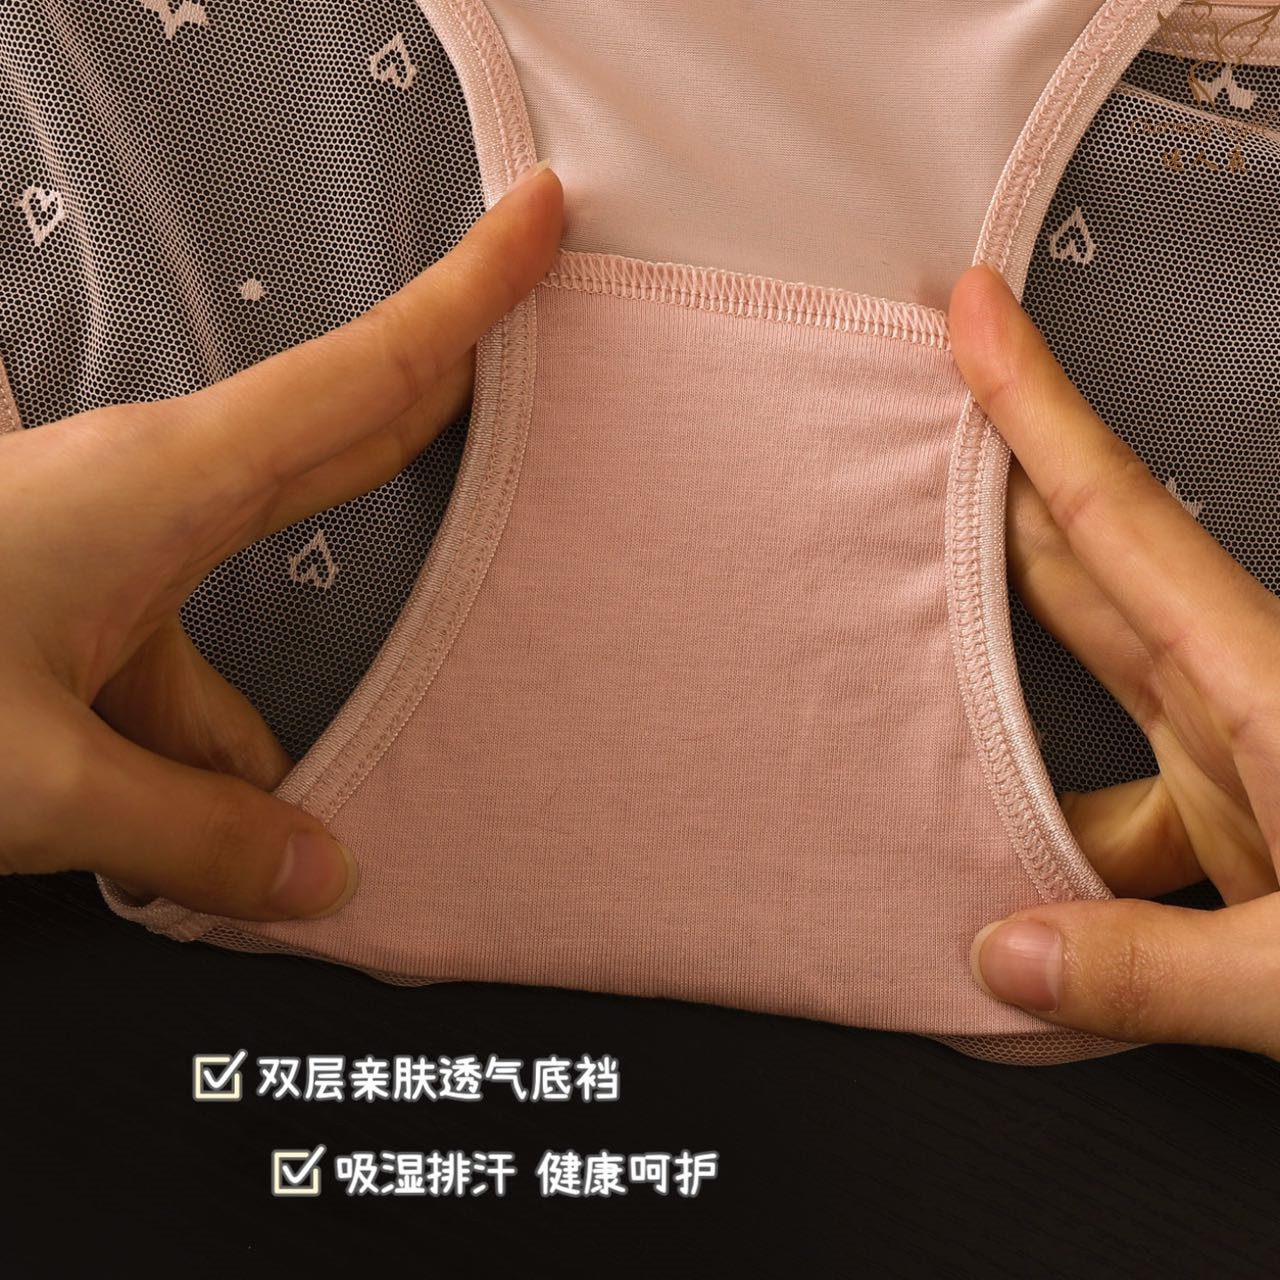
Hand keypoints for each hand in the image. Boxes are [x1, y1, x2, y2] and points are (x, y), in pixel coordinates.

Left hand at [0, 163, 562, 921]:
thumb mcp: (30, 782)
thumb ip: (192, 833)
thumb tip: (328, 877)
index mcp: (170, 486)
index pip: (366, 375)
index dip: (469, 295)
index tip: (543, 216)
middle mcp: (156, 496)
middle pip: (347, 439)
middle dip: (444, 411)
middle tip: (544, 373)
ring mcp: (117, 554)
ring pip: (249, 629)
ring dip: (264, 742)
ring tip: (272, 856)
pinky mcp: (80, 611)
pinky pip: (180, 686)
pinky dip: (198, 769)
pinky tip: (187, 860)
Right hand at [950, 263, 1279, 1057]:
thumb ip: (1159, 972)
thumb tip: (1002, 957)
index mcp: (1266, 685)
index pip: (1118, 517)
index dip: (1038, 405)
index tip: (977, 308)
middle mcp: (1238, 699)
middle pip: (1082, 574)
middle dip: (984, 505)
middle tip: (885, 446)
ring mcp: (1233, 759)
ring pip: (1083, 707)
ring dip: (997, 736)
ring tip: (903, 766)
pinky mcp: (1233, 824)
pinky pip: (1107, 813)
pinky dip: (1054, 855)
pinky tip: (1017, 918)